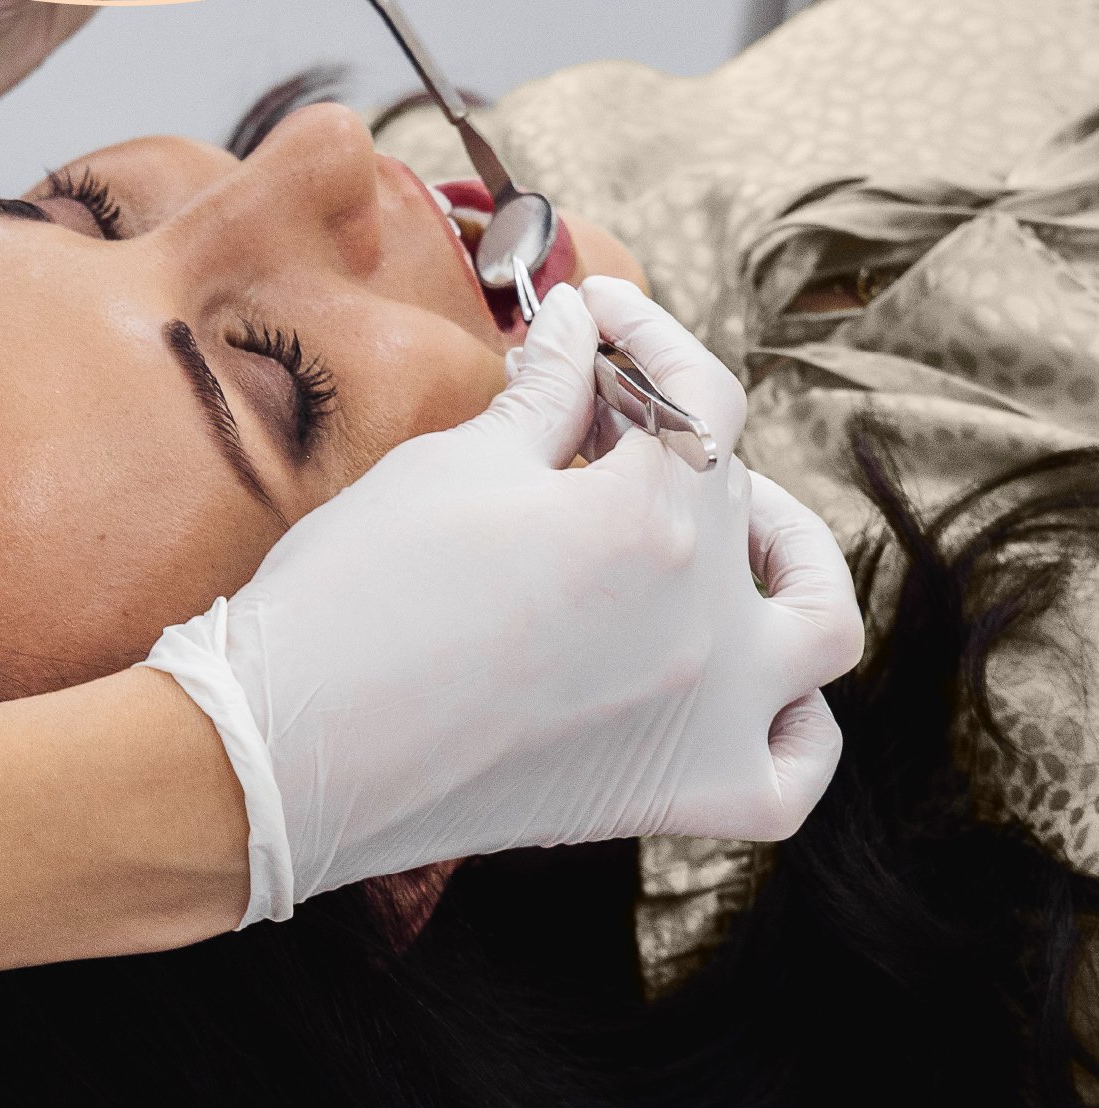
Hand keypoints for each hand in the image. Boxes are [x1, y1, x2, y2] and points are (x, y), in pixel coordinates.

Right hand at [147, 279, 861, 922]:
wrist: (288, 748)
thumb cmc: (354, 596)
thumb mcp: (451, 466)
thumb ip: (544, 393)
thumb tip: (577, 329)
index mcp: (648, 516)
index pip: (694, 391)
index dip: (645, 330)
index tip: (595, 311)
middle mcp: (704, 617)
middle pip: (734, 490)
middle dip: (666, 432)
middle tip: (593, 419)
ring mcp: (706, 716)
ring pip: (819, 624)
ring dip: (795, 558)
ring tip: (736, 531)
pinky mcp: (676, 797)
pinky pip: (793, 771)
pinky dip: (795, 723)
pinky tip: (757, 687)